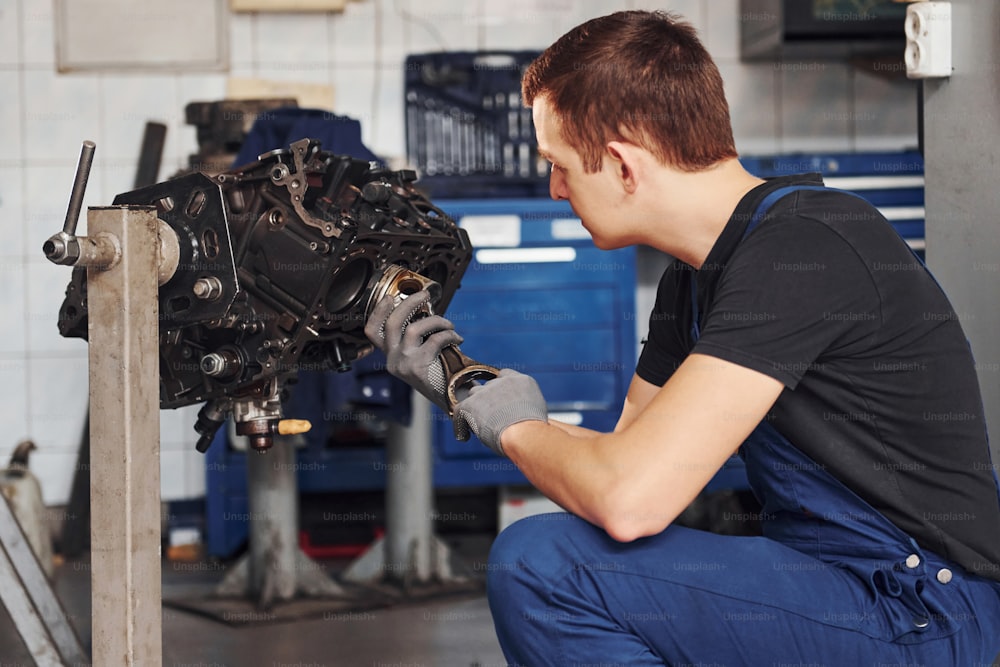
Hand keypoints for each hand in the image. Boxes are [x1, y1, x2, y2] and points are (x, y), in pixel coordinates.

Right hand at [364, 289, 460, 409]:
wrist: (453, 399)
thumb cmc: (441, 375)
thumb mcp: (419, 356)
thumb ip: (415, 339)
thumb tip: (424, 310)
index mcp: (390, 357)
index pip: (372, 332)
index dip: (378, 312)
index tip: (390, 298)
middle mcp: (392, 361)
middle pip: (392, 323)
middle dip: (409, 303)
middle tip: (425, 295)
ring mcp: (403, 364)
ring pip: (413, 328)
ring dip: (435, 320)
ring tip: (449, 324)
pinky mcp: (418, 367)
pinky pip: (433, 340)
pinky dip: (448, 334)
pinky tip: (457, 338)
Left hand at [454, 369, 547, 455]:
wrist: (523, 433)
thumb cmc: (534, 430)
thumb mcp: (537, 410)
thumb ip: (525, 404)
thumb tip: (516, 413)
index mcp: (521, 381)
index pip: (505, 376)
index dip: (500, 389)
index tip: (499, 401)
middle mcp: (501, 382)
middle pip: (488, 386)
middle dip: (488, 400)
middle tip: (491, 418)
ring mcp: (484, 391)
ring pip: (473, 396)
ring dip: (475, 409)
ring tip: (479, 426)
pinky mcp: (470, 404)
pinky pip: (459, 411)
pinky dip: (461, 425)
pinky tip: (464, 436)